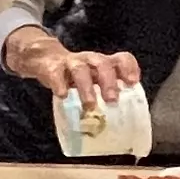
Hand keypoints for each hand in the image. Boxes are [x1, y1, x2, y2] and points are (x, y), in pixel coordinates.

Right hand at [6, 29, 143, 104]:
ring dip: (86, 87)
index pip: (121, 59)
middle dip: (109, 82)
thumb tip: (122, 119)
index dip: (129, 68)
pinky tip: (63, 96)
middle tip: (112, 100)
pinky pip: (57, 74)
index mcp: (104, 63)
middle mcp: (90, 60)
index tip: (132, 83)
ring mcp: (71, 63)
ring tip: (89, 105)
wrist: (46, 60)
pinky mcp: (53, 68)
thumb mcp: (95, 79)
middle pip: (102, 64)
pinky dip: (60, 85)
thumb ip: (106, 93)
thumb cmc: (77, 76)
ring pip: (80, 70)